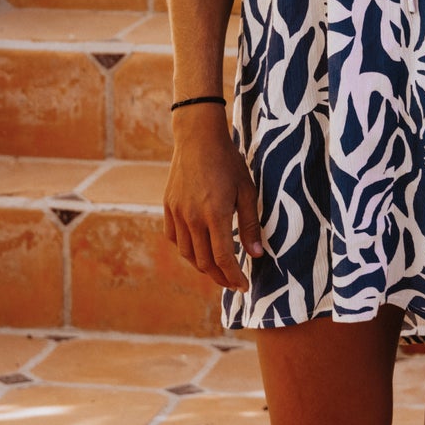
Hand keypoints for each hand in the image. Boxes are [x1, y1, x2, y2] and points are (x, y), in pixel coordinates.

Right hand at [160, 107, 263, 291]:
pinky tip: (199, 250)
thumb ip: (250, 225)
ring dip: (203, 267)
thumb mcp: (247, 192)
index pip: (224, 258)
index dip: (234, 277)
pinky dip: (187, 251)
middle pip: (205, 262)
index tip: (244, 286)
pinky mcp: (168, 207)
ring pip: (187, 254)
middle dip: (221, 277)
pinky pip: (175, 239)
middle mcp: (192, 218)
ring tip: (218, 270)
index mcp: (215, 214)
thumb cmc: (228, 162)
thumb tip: (257, 254)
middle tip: (234, 283)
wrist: (198, 138)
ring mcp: (177, 213)